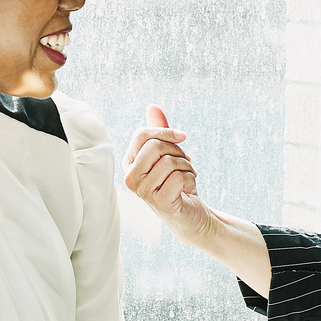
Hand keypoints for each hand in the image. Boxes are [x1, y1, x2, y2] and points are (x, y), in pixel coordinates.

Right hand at [123, 105, 212, 243]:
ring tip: (186, 178)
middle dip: (178, 151)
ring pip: (169, 161)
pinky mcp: (159, 202)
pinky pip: (179, 177)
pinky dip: (191, 180)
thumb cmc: (176, 182)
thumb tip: (152, 106)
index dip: (165, 131)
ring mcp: (142, 191)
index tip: (182, 136)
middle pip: (155, 146)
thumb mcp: (168, 153)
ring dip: (187, 168)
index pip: (142, 134)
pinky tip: (187, 190)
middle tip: (184, 163)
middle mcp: (130, 177)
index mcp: (129, 163)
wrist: (189, 214)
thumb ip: (160, 131)